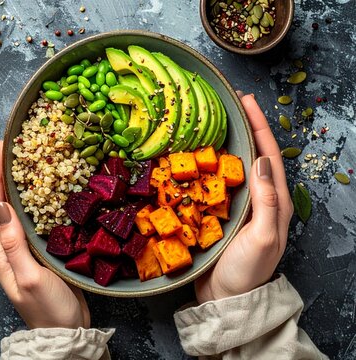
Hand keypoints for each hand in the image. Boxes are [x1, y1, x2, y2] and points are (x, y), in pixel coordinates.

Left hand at [0, 140, 89, 328]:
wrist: (65, 334)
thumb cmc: (50, 310)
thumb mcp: (32, 277)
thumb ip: (14, 244)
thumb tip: (0, 207)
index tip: (0, 150)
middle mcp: (3, 251)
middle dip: (1, 175)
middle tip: (10, 147)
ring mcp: (17, 253)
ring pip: (11, 211)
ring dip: (13, 185)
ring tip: (21, 160)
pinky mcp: (32, 255)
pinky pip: (26, 220)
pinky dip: (29, 200)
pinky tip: (38, 190)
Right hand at [195, 93, 293, 302]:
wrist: (225, 300)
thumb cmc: (247, 272)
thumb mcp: (264, 237)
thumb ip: (267, 201)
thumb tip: (263, 160)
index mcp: (274, 202)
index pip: (269, 155)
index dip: (259, 126)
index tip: (246, 101)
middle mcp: (257, 200)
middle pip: (252, 155)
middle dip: (242, 128)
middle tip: (226, 105)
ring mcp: (237, 207)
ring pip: (231, 167)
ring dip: (222, 144)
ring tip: (207, 125)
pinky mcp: (218, 215)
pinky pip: (212, 184)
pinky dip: (204, 167)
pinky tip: (191, 159)